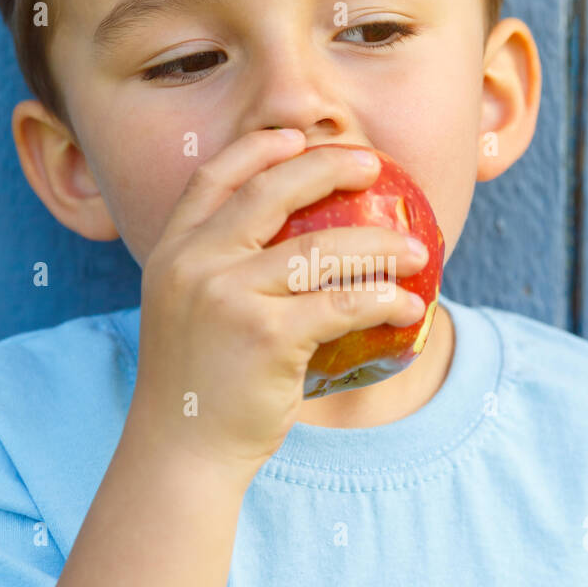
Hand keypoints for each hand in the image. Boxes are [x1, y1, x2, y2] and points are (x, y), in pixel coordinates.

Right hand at [125, 130, 427, 475]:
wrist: (181, 450)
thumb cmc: (198, 384)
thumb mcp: (189, 310)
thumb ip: (221, 269)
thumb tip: (297, 239)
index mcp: (171, 251)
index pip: (213, 178)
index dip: (258, 148)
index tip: (298, 137)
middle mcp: (193, 264)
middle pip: (270, 192)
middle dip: (328, 168)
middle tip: (374, 166)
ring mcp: (227, 296)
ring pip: (320, 249)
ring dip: (379, 246)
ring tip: (416, 251)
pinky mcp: (265, 335)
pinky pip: (342, 304)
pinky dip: (383, 300)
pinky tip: (408, 307)